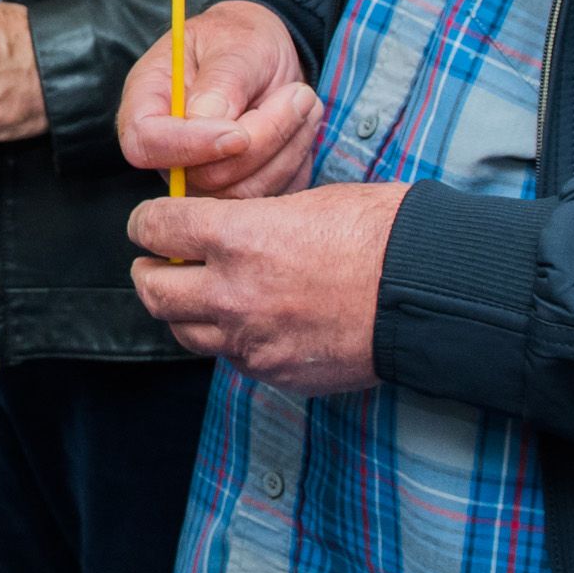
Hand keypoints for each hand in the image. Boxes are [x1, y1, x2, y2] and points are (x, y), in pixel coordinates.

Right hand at [118, 0, 323, 198]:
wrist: (267, 55)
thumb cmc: (241, 39)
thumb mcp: (236, 42)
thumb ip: (221, 79)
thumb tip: (206, 118)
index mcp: (148, 103)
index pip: (145, 144)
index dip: (189, 146)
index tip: (239, 133)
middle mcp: (168, 150)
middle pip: (203, 177)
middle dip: (262, 139)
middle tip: (298, 94)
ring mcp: (200, 177)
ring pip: (242, 193)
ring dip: (287, 148)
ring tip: (304, 101)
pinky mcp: (237, 190)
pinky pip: (270, 196)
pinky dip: (296, 161)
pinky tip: (302, 124)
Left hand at [128, 181, 407, 398]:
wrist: (427, 291)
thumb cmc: (380, 234)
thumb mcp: (306, 201)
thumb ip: (254, 219)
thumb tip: (227, 225)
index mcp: (236, 237)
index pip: (154, 228)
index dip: (146, 221)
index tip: (151, 222)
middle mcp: (232, 293)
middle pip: (152, 289)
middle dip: (150, 272)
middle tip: (159, 263)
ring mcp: (252, 340)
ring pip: (183, 331)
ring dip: (184, 311)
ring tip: (202, 295)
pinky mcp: (275, 372)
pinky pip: (231, 358)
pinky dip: (229, 340)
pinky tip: (250, 321)